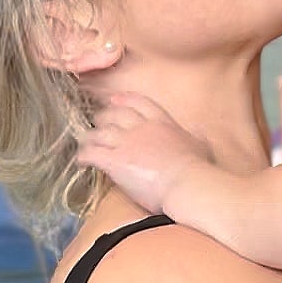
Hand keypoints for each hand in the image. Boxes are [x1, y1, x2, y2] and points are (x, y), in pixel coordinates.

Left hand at [77, 93, 212, 212]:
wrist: (187, 182)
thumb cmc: (197, 168)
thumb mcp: (201, 146)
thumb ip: (196, 136)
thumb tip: (199, 131)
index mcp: (162, 123)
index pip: (139, 103)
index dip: (124, 100)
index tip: (114, 100)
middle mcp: (141, 128)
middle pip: (114, 115)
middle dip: (103, 118)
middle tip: (97, 123)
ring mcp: (126, 143)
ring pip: (99, 133)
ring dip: (90, 137)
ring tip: (85, 142)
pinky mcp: (115, 161)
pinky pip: (92, 154)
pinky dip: (83, 156)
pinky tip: (81, 161)